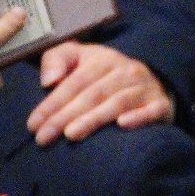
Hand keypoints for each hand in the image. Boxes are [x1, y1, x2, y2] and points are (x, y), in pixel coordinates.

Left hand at [30, 42, 172, 142]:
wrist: (154, 82)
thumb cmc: (105, 74)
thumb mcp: (80, 58)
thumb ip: (57, 59)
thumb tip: (48, 81)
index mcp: (103, 60)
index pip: (74, 82)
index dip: (52, 103)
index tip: (33, 124)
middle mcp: (126, 72)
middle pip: (92, 95)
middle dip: (65, 116)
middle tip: (43, 137)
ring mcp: (145, 88)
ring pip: (117, 103)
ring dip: (94, 119)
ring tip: (71, 135)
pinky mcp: (161, 105)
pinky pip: (152, 111)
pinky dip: (139, 117)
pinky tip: (122, 125)